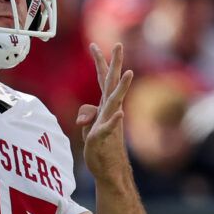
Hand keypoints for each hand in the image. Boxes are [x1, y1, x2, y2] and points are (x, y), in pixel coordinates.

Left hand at [75, 41, 133, 178]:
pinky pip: (108, 127)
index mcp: (105, 106)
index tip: (94, 45)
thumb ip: (88, 114)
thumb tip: (84, 115)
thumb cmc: (100, 147)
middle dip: (115, 64)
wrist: (109, 169)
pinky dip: (114, 120)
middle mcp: (109, 111)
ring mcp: (109, 123)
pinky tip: (120, 113)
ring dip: (122, 88)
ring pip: (114, 101)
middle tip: (119, 44)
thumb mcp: (90, 127)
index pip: (103, 80)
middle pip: (112, 84)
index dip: (99, 63)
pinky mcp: (103, 137)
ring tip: (128, 73)